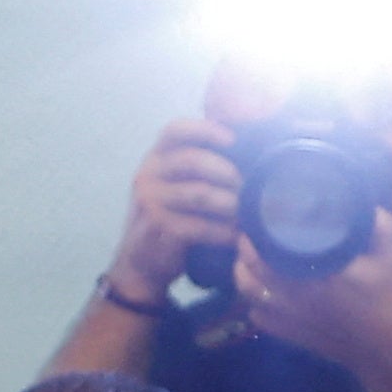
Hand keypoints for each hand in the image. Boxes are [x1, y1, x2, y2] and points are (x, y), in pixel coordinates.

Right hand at [105, 117, 239, 306]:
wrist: (142, 262)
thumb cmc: (172, 219)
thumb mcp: (178, 186)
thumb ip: (200, 169)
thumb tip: (249, 155)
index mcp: (156, 158)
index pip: (176, 130)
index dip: (205, 130)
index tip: (234, 139)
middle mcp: (148, 173)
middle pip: (192, 160)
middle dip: (227, 171)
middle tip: (249, 187)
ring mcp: (150, 200)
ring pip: (199, 194)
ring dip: (231, 204)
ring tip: (249, 214)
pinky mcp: (158, 227)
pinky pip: (200, 226)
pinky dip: (224, 232)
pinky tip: (238, 237)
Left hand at [234, 208, 391, 370]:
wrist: (382, 348)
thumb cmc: (385, 298)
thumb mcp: (389, 256)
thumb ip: (378, 224)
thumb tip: (362, 200)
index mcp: (311, 270)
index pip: (264, 246)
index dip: (254, 230)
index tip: (257, 216)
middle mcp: (291, 292)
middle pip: (248, 265)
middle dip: (245, 247)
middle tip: (252, 234)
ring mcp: (285, 315)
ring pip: (246, 289)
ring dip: (243, 272)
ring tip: (250, 261)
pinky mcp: (285, 333)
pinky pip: (255, 315)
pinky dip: (254, 302)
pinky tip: (264, 294)